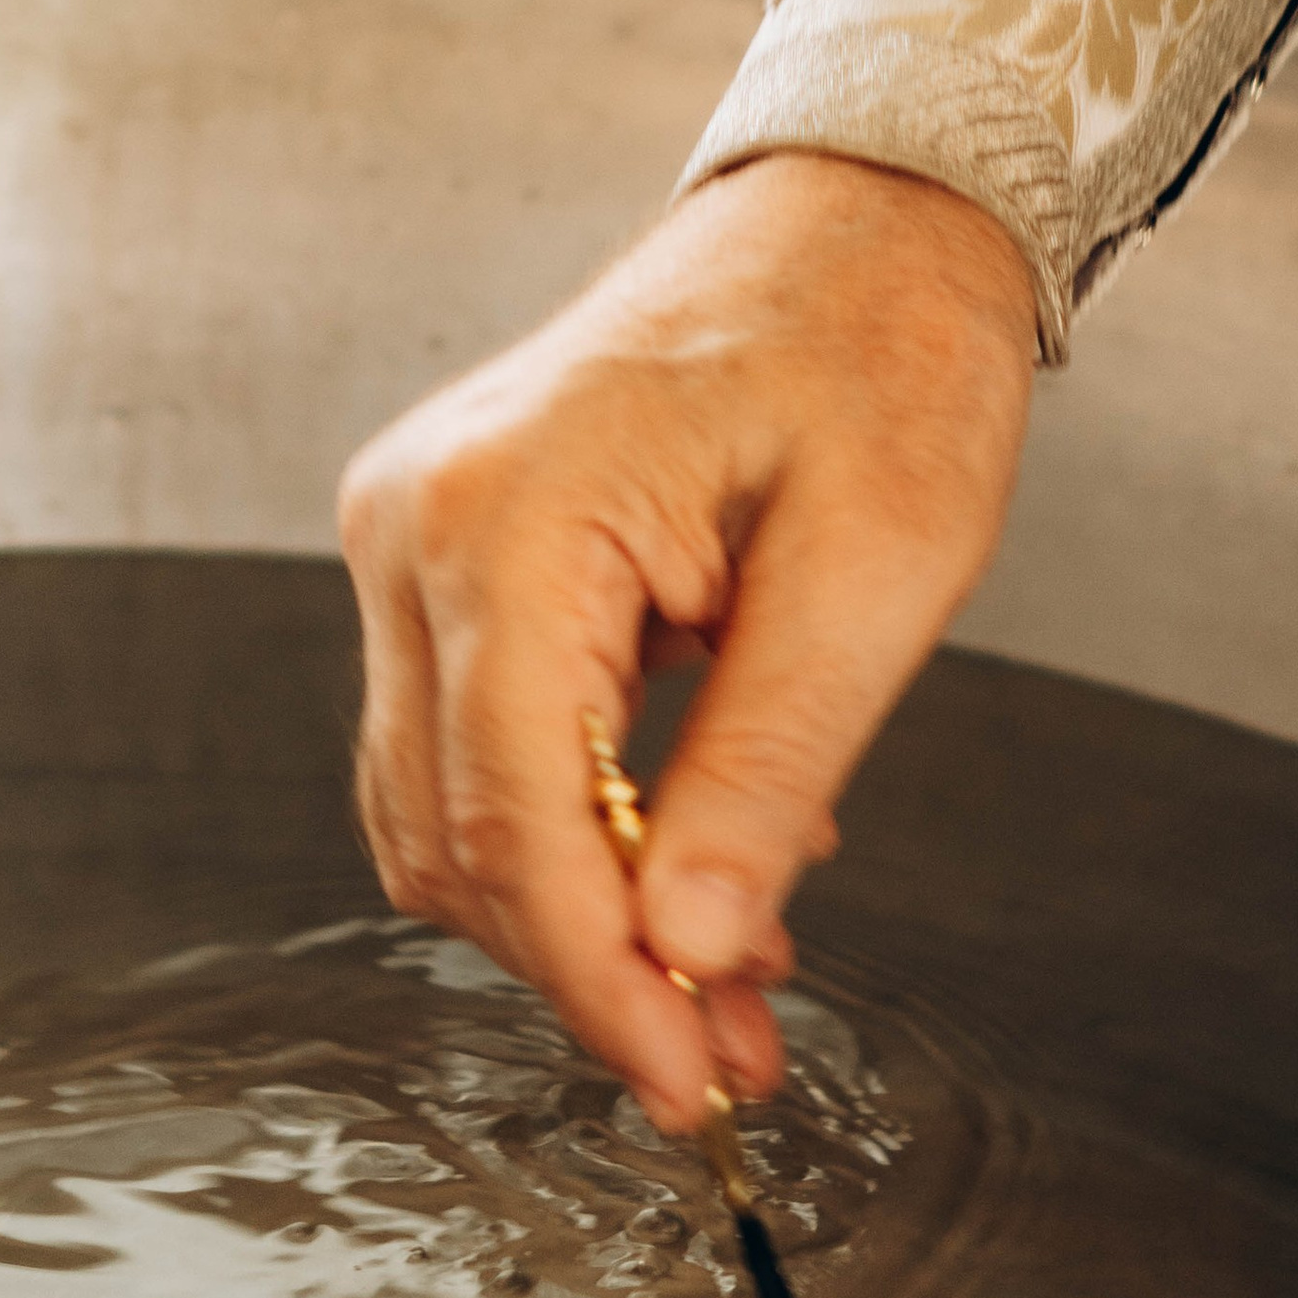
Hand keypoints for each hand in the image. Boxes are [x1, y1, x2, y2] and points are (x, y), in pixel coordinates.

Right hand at [337, 152, 1038, 1133]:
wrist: (857, 216)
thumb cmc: (880, 348)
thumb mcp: (874, 572)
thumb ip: (766, 770)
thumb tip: (689, 950)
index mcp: (508, 517)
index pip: (515, 821)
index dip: (602, 978)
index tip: (697, 1081)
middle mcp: (419, 526)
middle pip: (460, 836)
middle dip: (595, 966)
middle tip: (737, 1058)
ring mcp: (417, 539)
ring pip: (447, 813)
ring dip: (581, 918)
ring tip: (734, 986)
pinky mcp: (450, 558)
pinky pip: (477, 746)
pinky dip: (574, 839)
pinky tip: (697, 877)